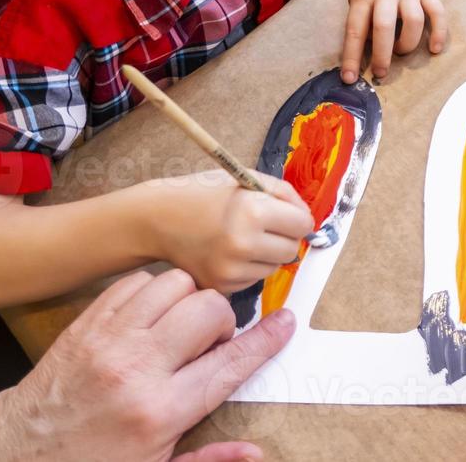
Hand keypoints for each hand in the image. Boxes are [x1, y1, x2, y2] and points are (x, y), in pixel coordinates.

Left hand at [0, 269, 294, 461]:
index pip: (231, 363)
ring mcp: (110, 339)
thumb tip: (256, 453)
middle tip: (210, 343)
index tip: (285, 323)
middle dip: (221, 321)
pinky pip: (137, 281)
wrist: (14, 452)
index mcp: (160, 412)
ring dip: (188, 299)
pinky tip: (152, 315)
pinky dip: (154, 290)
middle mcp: (137, 369)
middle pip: (208, 309)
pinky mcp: (88, 322)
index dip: (266, 340)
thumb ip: (209, 461)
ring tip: (179, 326)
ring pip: (175, 284)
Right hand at [142, 172, 310, 293]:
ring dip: (265, 254)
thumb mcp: (246, 180)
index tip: (285, 214)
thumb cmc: (204, 193)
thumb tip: (308, 219)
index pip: (303, 225)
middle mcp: (243, 244)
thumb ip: (283, 195)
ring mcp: (230, 270)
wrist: (157, 219)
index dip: (296, 217)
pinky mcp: (220, 287)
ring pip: (273, 268)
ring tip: (240, 237)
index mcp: (253, 211)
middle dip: (284, 237)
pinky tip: (227, 252)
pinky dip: (247, 268)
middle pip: (291, 250)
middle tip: (262, 225)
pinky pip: (252, 280)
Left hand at [341, 0, 447, 83]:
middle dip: (382, 54)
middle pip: (384, 26)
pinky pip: (438, 12)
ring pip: (413, 21)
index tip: (349, 78)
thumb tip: (363, 55)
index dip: (351, 56)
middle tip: (381, 72)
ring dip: (407, 43)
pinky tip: (435, 48)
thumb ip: (360, 20)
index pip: (354, 29)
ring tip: (402, 52)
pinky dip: (439, 32)